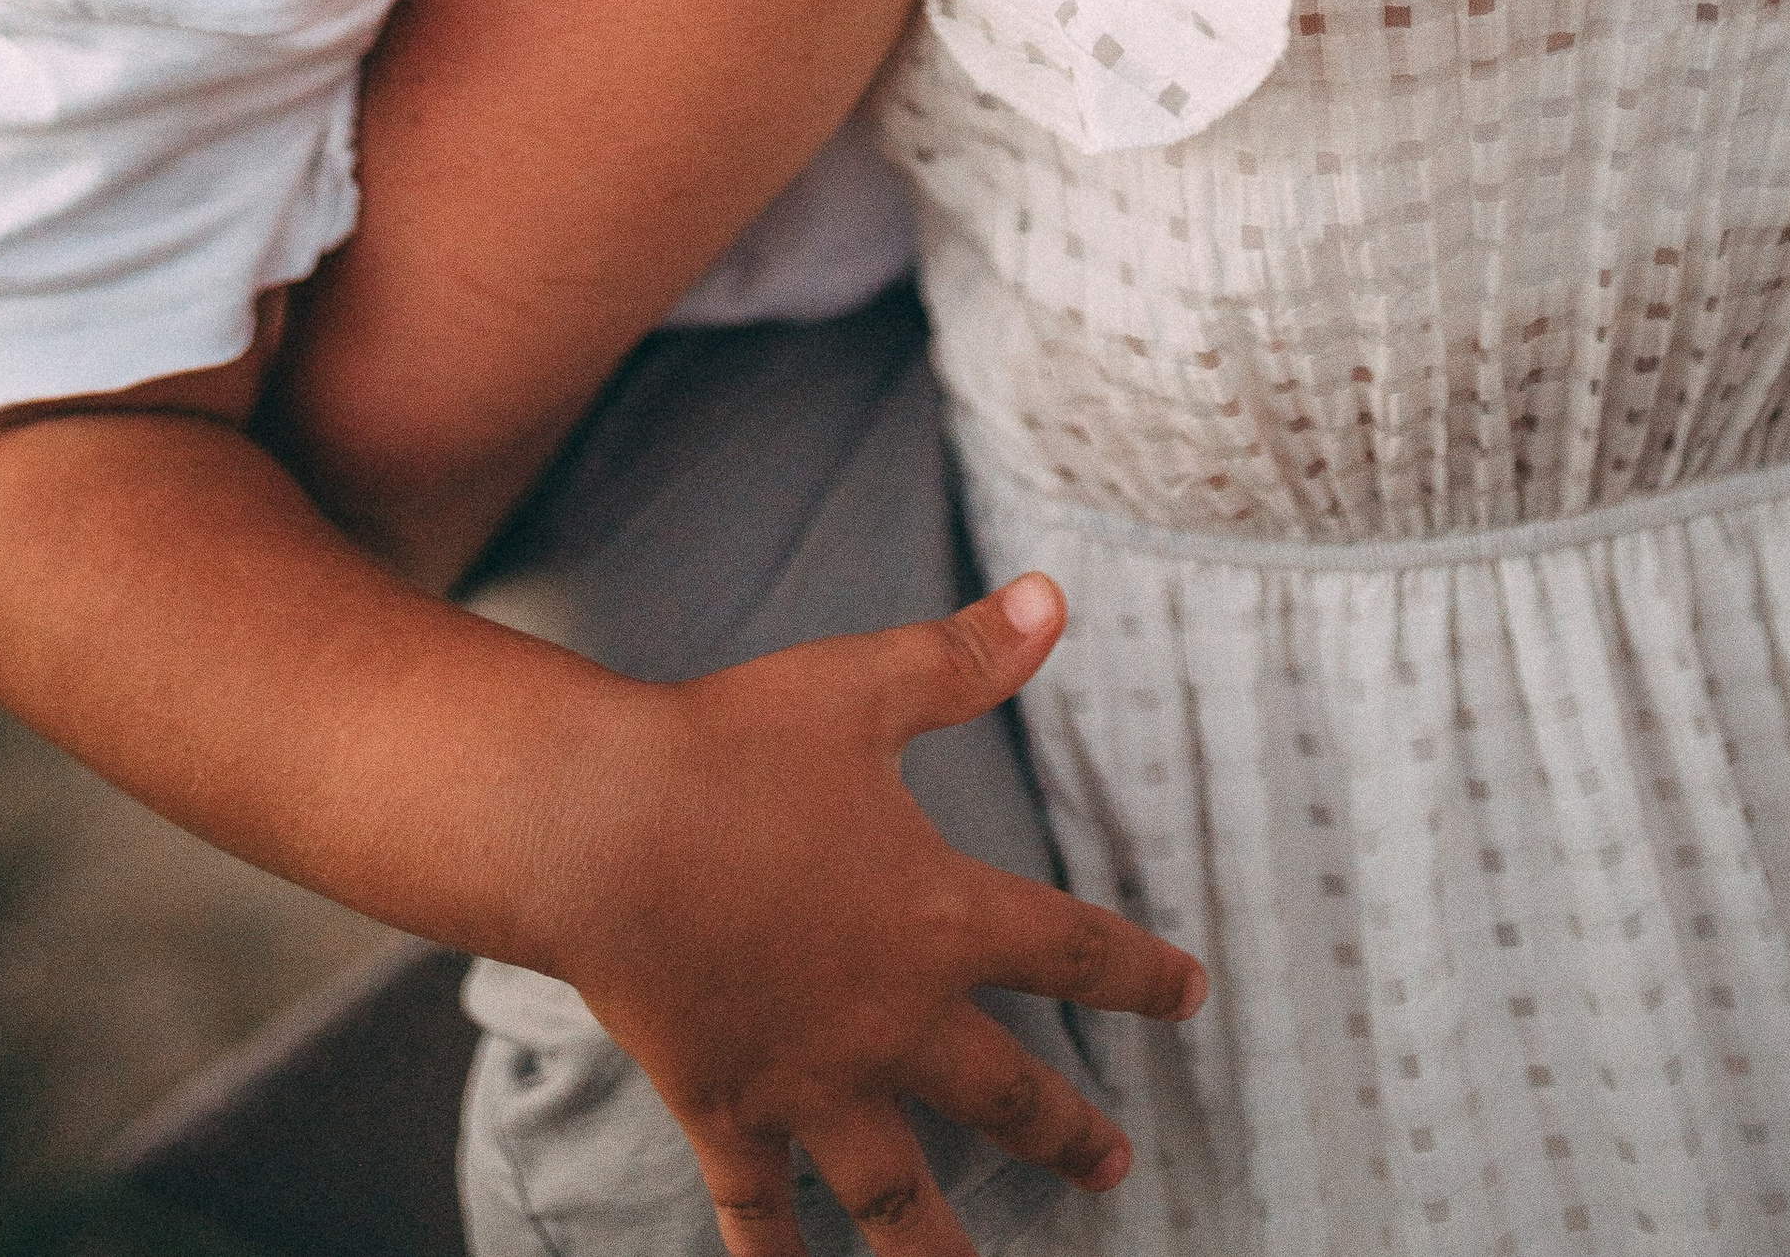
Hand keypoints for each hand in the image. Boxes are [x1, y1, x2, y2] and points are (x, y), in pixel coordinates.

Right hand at [557, 571, 1204, 1255]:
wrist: (600, 828)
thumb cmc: (730, 746)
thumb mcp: (862, 684)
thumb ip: (965, 657)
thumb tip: (1055, 598)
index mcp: (940, 916)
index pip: (1070, 951)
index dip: (1138, 974)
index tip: (1189, 995)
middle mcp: (893, 1019)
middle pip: (1006, 1095)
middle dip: (1065, 1134)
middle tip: (1112, 1167)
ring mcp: (811, 1081)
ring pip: (899, 1195)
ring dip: (944, 1251)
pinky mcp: (730, 1110)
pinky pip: (763, 1209)